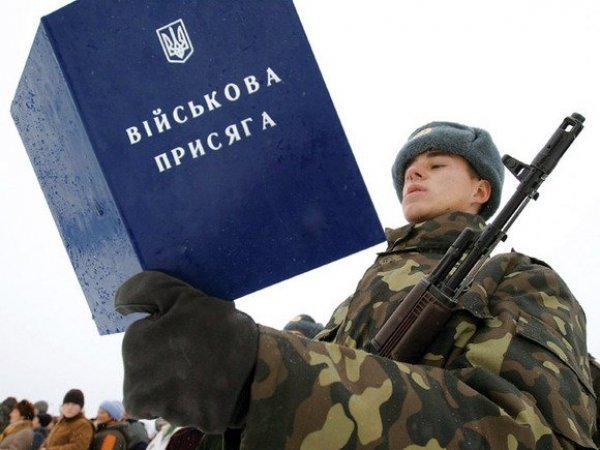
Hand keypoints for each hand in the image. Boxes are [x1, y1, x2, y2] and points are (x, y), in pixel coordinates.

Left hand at [115, 271, 257, 432]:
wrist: (262, 358)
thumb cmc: (218, 324)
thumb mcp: (182, 295)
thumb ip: (146, 291)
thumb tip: (119, 301)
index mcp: (135, 348)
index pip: (138, 343)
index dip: (160, 335)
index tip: (183, 333)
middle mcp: (142, 384)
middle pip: (144, 374)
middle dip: (164, 364)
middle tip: (194, 353)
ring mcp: (168, 409)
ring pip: (163, 397)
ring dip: (179, 386)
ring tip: (206, 370)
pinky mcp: (195, 422)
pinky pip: (189, 413)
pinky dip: (199, 403)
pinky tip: (213, 388)